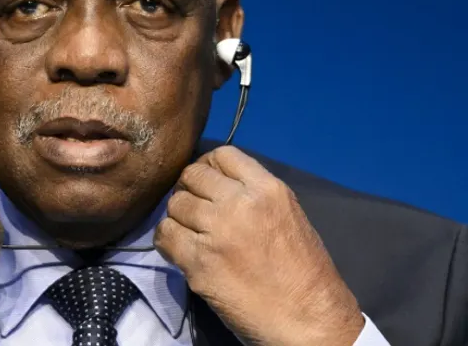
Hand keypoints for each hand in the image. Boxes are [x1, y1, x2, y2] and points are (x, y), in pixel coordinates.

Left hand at [154, 146, 363, 345]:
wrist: (309, 319)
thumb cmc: (304, 270)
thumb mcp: (288, 213)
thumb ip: (253, 193)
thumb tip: (217, 185)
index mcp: (267, 188)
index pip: (221, 155)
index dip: (208, 166)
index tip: (206, 183)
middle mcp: (239, 203)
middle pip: (192, 175)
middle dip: (189, 189)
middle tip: (194, 209)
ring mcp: (216, 232)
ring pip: (175, 204)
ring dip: (178, 216)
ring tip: (189, 232)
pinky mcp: (199, 262)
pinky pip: (165, 235)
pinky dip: (166, 239)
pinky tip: (178, 248)